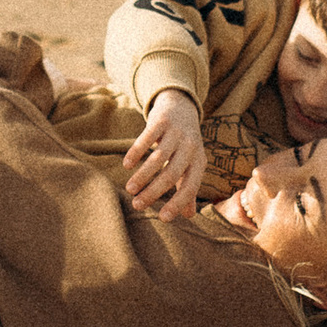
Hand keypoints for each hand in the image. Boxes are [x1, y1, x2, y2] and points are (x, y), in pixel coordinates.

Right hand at [123, 91, 204, 219]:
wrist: (181, 106)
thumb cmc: (184, 144)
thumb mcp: (191, 164)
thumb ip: (189, 187)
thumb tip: (189, 216)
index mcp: (199, 162)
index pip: (190, 187)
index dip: (177, 204)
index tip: (162, 219)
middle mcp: (190, 147)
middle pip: (172, 174)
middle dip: (154, 192)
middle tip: (137, 205)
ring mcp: (176, 133)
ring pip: (158, 158)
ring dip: (142, 176)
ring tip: (129, 189)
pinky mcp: (161, 121)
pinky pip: (147, 138)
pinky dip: (136, 152)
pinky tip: (126, 165)